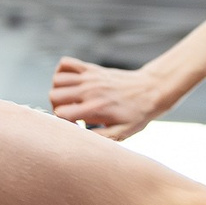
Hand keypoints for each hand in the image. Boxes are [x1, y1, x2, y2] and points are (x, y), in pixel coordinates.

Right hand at [48, 55, 170, 140]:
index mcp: (96, 108)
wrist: (152, 89)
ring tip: (72, 100)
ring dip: (59, 90)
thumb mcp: (123, 132)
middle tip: (71, 113)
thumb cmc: (138, 114)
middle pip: (53, 95)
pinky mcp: (92, 68)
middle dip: (57, 106)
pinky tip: (72, 84)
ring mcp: (90, 77)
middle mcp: (90, 90)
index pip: (61, 113)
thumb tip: (81, 141)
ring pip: (57, 79)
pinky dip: (63, 72)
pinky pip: (65, 63)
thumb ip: (102, 138)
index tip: (74, 125)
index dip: (63, 122)